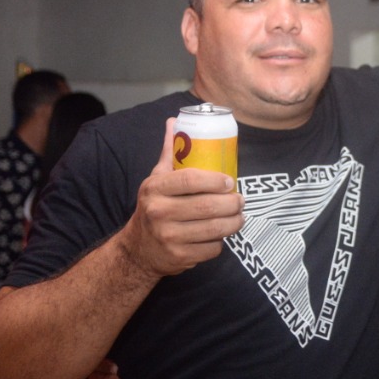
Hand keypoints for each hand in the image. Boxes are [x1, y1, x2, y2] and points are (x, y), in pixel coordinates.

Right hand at [118, 118, 244, 279]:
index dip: (215, 180)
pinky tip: (220, 235)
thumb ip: (168, 152)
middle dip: (232, 203)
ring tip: (239, 217)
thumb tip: (173, 121)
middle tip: (241, 200)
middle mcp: (159, 212)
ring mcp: (168, 237)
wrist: (138, 249)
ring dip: (234, 223)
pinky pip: (211, 248)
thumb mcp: (156, 179)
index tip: (230, 181)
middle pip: (207, 206)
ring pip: (214, 229)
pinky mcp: (179, 257)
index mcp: (155, 188)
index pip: (190, 179)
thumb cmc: (154, 207)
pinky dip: (221, 242)